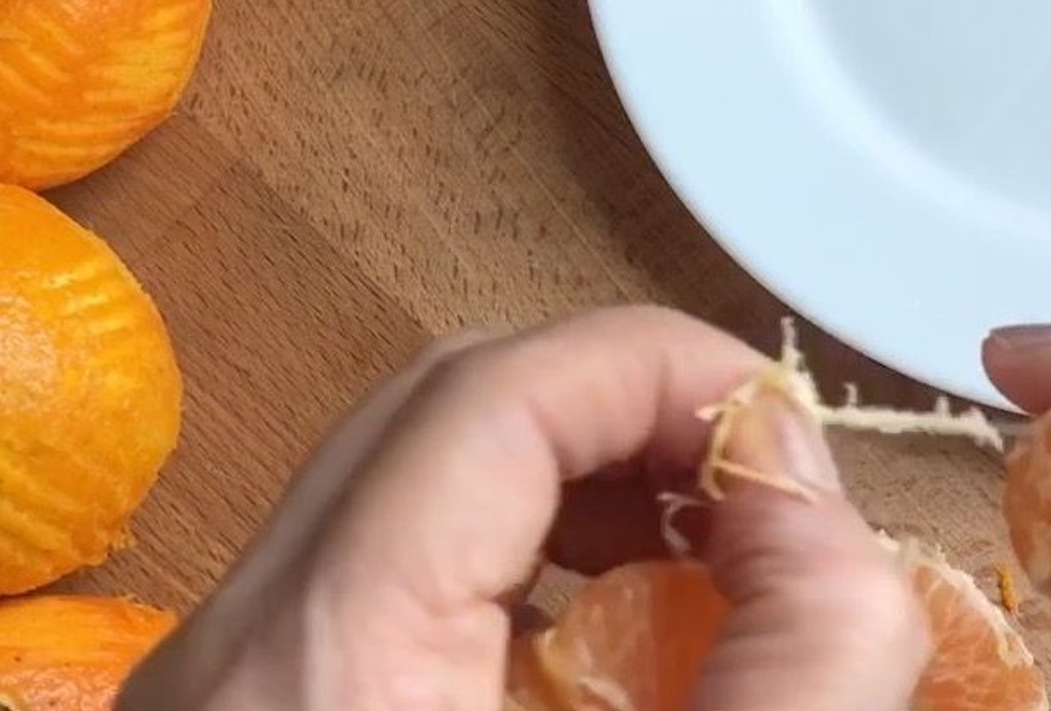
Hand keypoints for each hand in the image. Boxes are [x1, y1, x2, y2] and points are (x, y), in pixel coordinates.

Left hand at [118, 306, 928, 710]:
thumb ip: (798, 678)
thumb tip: (821, 513)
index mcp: (314, 667)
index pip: (486, 396)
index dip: (659, 372)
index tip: (790, 450)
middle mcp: (233, 646)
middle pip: (446, 408)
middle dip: (634, 415)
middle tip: (767, 497)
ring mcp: (229, 675)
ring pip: (421, 471)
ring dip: (587, 478)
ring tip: (713, 555)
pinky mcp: (260, 707)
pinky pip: (402, 559)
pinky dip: (533, 554)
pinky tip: (620, 630)